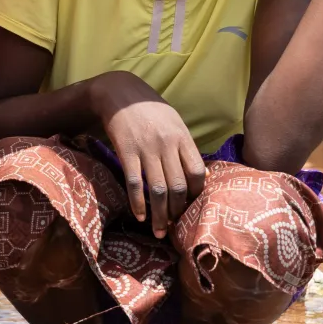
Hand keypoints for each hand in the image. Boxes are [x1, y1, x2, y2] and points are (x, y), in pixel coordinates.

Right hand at [92, 71, 204, 239]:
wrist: (119, 92)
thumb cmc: (150, 109)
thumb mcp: (175, 123)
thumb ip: (187, 148)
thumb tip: (203, 176)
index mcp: (182, 137)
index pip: (196, 172)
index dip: (196, 193)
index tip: (192, 206)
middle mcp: (166, 144)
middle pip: (177, 186)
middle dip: (177, 211)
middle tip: (174, 226)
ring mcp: (145, 149)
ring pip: (157, 190)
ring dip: (159, 215)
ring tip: (159, 231)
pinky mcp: (126, 152)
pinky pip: (134, 183)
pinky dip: (137, 203)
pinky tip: (139, 216)